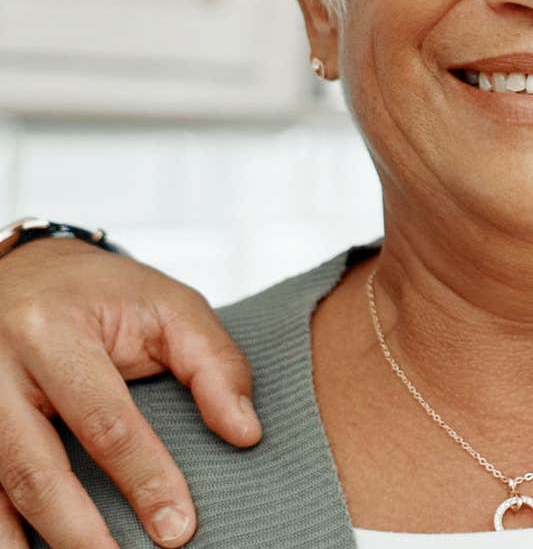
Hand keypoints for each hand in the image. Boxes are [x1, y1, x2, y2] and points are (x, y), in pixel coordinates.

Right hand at [0, 239, 259, 547]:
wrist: (28, 270)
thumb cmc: (106, 295)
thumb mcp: (171, 307)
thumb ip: (214, 365)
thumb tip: (246, 434)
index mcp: (55, 332)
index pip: (106, 420)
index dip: (145, 478)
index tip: (178, 529)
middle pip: (36, 468)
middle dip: (79, 530)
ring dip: (27, 542)